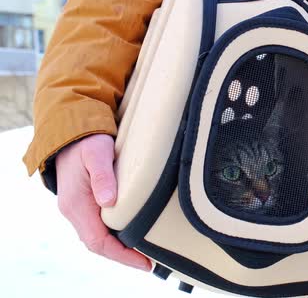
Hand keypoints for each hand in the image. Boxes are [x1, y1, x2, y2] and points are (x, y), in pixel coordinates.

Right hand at [55, 133, 151, 270]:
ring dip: (118, 249)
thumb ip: (103, 176)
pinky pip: (98, 227)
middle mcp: (74, 211)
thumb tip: (109, 201)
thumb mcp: (97, 153)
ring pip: (98, 237)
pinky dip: (114, 237)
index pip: (98, 241)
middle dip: (123, 256)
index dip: (121, 255)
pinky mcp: (84, 203)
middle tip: (149, 264)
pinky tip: (131, 236)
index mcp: (76, 204)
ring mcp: (77, 208)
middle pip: (98, 244)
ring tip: (144, 255)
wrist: (70, 131)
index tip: (144, 263)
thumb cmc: (87, 141)